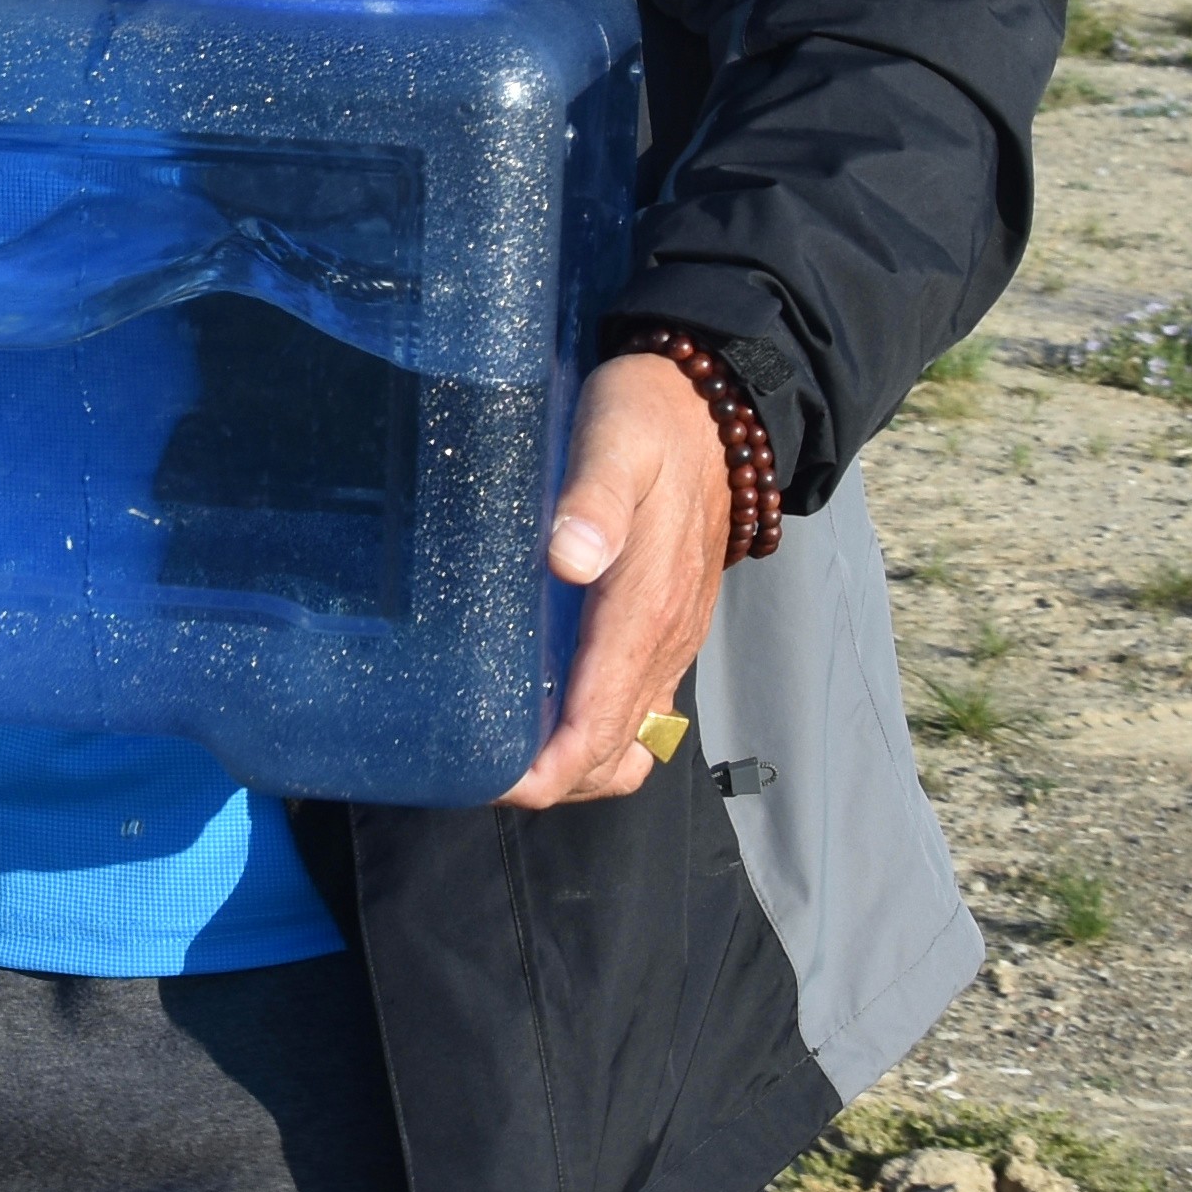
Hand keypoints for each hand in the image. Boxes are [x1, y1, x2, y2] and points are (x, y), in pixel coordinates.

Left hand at [501, 352, 737, 810]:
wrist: (713, 410)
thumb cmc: (650, 421)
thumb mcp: (617, 439)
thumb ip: (595, 498)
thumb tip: (569, 558)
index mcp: (646, 608)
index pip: (600, 723)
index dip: (550, 769)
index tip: (492, 781)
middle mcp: (665, 641)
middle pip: (614, 753)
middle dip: (553, 781)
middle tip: (477, 772)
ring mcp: (671, 644)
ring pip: (630, 745)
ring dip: (576, 768)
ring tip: (507, 755)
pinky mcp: (668, 634)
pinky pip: (639, 714)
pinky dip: (596, 739)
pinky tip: (546, 717)